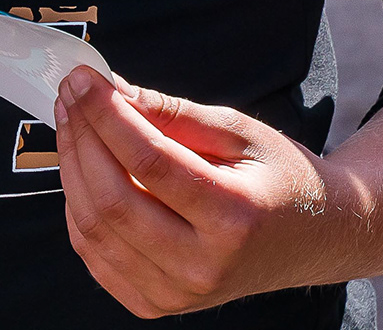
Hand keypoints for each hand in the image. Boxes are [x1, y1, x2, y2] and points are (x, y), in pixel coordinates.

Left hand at [55, 68, 349, 313]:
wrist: (313, 240)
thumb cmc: (281, 178)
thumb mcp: (239, 132)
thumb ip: (174, 114)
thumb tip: (112, 91)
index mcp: (234, 217)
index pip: (150, 162)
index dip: (106, 115)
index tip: (82, 79)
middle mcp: (204, 266)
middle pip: (113, 200)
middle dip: (81, 139)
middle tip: (70, 95)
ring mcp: (179, 294)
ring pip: (95, 230)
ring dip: (72, 170)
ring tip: (72, 124)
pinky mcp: (158, 304)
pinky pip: (96, 257)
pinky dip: (79, 210)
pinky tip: (84, 171)